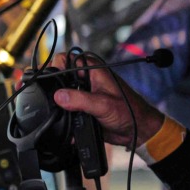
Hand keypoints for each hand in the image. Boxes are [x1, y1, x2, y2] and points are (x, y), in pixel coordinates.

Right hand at [48, 56, 164, 149]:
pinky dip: (65, 117)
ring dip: (60, 106)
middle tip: (59, 103)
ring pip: (61, 95)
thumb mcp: (103, 104)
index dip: (56, 68)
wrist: (136, 130)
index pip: (64, 59)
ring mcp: (83, 93)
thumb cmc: (129, 111)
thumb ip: (80, 99)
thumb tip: (59, 96)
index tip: (53, 83)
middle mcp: (85, 79)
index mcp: (92, 69)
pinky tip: (68, 126)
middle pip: (60, 78)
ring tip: (65, 115)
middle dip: (56, 91)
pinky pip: (67, 109)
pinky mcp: (82, 107)